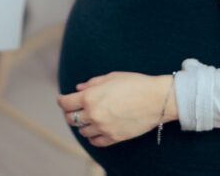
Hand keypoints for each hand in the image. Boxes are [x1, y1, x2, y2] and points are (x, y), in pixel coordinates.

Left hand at [56, 72, 175, 147]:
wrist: (157, 99)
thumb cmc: (135, 83)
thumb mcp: (111, 77)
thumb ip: (92, 83)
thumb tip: (78, 88)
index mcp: (90, 97)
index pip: (66, 103)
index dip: (62, 100)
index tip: (63, 99)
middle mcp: (94, 114)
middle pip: (71, 119)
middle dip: (70, 113)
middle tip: (73, 109)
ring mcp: (103, 128)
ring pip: (83, 132)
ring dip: (83, 124)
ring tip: (88, 118)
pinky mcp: (114, 138)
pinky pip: (95, 141)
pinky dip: (93, 136)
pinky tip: (96, 129)